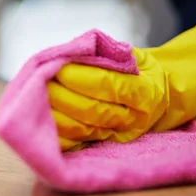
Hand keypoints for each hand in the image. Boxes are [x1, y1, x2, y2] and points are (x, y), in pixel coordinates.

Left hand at [48, 16, 195, 150]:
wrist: (161, 96)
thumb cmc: (137, 68)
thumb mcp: (128, 54)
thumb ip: (103, 51)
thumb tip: (71, 50)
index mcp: (144, 90)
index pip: (107, 84)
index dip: (79, 77)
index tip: (56, 66)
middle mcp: (134, 117)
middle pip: (91, 110)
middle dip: (60, 96)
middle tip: (38, 83)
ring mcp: (120, 134)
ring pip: (84, 128)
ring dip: (54, 114)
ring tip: (34, 98)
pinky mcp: (107, 144)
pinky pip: (79, 142)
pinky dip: (58, 133)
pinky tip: (41, 121)